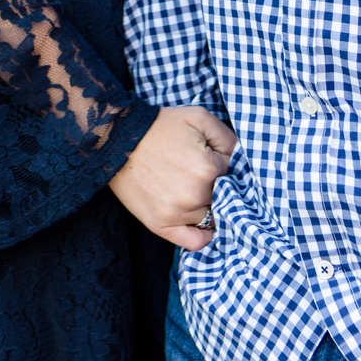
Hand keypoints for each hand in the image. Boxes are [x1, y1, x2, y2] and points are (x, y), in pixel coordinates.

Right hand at [109, 105, 236, 250]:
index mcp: (209, 167)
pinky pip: (195, 242)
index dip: (228, 168)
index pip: (238, 176)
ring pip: (213, 218)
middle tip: (203, 175)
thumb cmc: (159, 126)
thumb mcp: (198, 117)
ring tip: (193, 190)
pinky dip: (203, 235)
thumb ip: (229, 138)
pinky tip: (199, 221)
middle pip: (226, 199)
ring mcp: (178, 212)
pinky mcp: (161, 224)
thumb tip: (244, 160)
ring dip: (209, 207)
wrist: (116, 137)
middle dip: (220, 187)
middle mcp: (196, 194)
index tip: (216, 162)